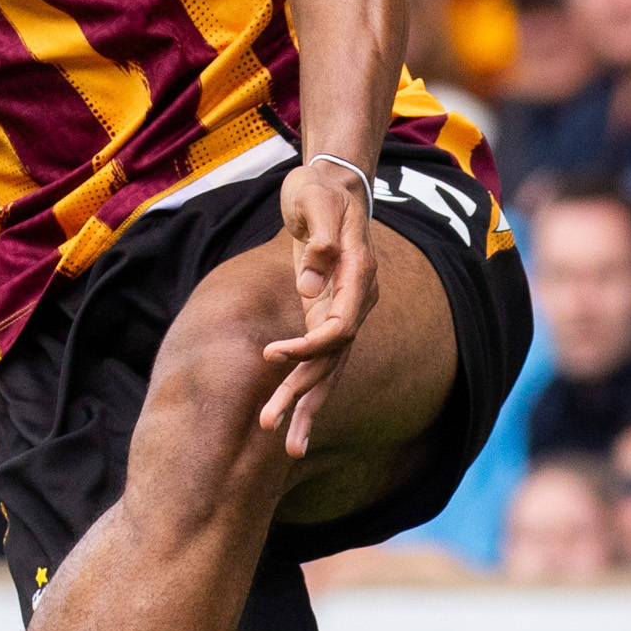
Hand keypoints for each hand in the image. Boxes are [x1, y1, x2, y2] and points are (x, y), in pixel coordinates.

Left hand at [260, 157, 376, 455]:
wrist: (332, 183)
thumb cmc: (320, 188)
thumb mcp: (315, 199)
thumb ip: (321, 239)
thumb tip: (309, 284)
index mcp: (360, 276)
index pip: (340, 327)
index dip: (308, 347)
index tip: (271, 356)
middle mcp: (358, 301)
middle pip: (332, 359)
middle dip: (302, 395)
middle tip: (270, 426)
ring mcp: (344, 311)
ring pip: (327, 368)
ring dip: (305, 406)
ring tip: (287, 448)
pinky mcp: (326, 314)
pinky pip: (318, 360)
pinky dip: (304, 388)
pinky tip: (291, 419)